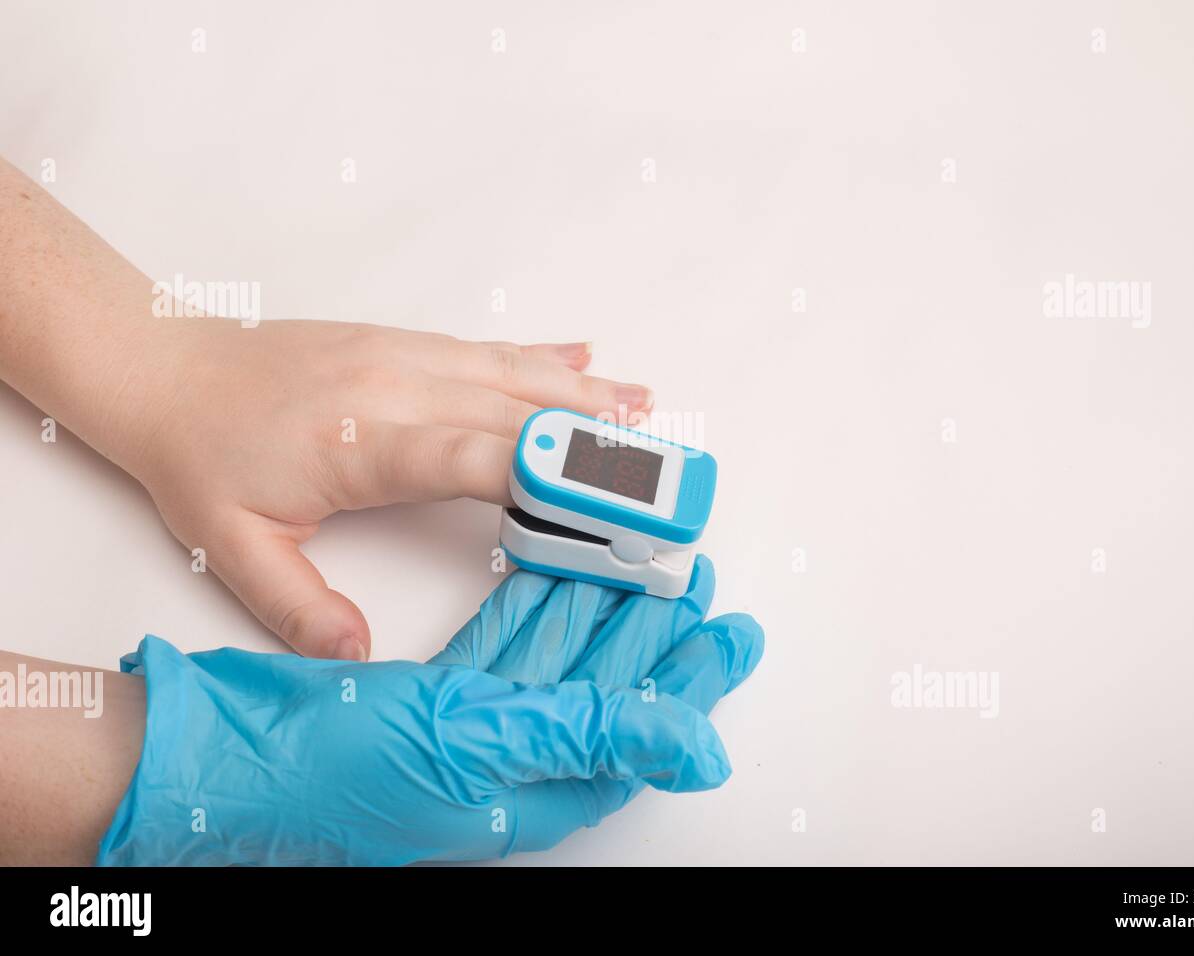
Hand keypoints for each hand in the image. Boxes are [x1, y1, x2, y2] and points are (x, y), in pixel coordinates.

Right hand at [96, 557, 762, 865]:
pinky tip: (557, 571)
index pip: (635, 729)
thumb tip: (694, 744)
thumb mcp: (474, 745)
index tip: (730, 630)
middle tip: (695, 576)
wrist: (224, 762)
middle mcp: (507, 761)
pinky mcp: (430, 697)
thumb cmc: (334, 776)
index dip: (688, 682)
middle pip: (603, 687)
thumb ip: (588, 734)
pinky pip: (500, 642)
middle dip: (651, 629)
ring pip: (555, 656)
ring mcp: (468, 728)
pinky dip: (531, 603)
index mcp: (531, 787)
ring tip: (640, 561)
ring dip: (598, 606)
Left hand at [118, 318, 653, 660]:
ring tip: (648, 413)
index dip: (541, 476)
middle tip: (660, 469)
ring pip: (514, 374)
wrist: (164, 368)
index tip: (603, 499)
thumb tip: (358, 658)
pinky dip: (544, 358)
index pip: (470, 458)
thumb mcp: (231, 549)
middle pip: (514, 414)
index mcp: (361, 443)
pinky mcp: (404, 344)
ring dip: (585, 396)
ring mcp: (405, 357)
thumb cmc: (201, 454)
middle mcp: (396, 389)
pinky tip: (586, 362)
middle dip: (593, 443)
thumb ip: (298, 607)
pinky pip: (489, 349)